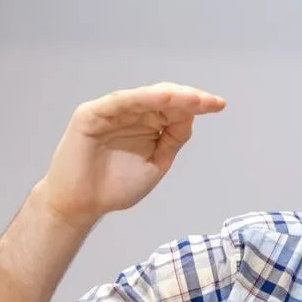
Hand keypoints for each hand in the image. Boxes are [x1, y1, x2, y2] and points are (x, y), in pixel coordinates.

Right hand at [36, 82, 226, 227]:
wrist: (82, 205)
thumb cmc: (115, 186)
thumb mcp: (156, 163)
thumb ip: (172, 140)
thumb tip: (191, 117)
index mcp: (146, 124)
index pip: (175, 109)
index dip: (197, 105)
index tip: (219, 105)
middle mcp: (130, 113)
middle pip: (163, 99)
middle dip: (189, 99)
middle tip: (211, 102)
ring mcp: (111, 112)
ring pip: (144, 97)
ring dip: (170, 96)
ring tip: (193, 98)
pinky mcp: (92, 114)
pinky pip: (120, 102)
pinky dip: (142, 98)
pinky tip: (163, 98)